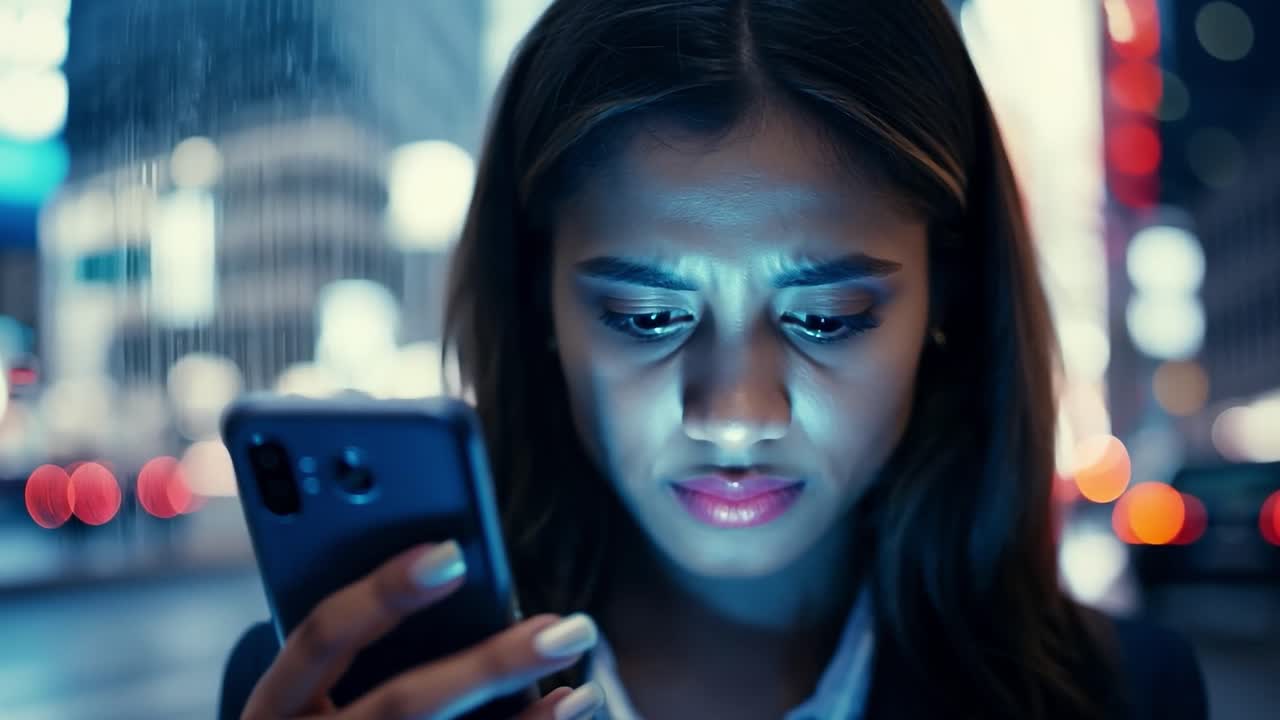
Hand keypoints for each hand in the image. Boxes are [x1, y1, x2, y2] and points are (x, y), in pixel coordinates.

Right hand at [240, 540, 604, 719]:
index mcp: (275, 705)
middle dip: (488, 666)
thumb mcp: (305, 689)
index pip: (320, 637)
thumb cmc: (318, 716)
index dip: (382, 592)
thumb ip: (352, 638)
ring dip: (523, 705)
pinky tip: (568, 702)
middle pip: (401, 703)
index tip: (451, 552)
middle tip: (560, 626)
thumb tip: (448, 559)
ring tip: (577, 662)